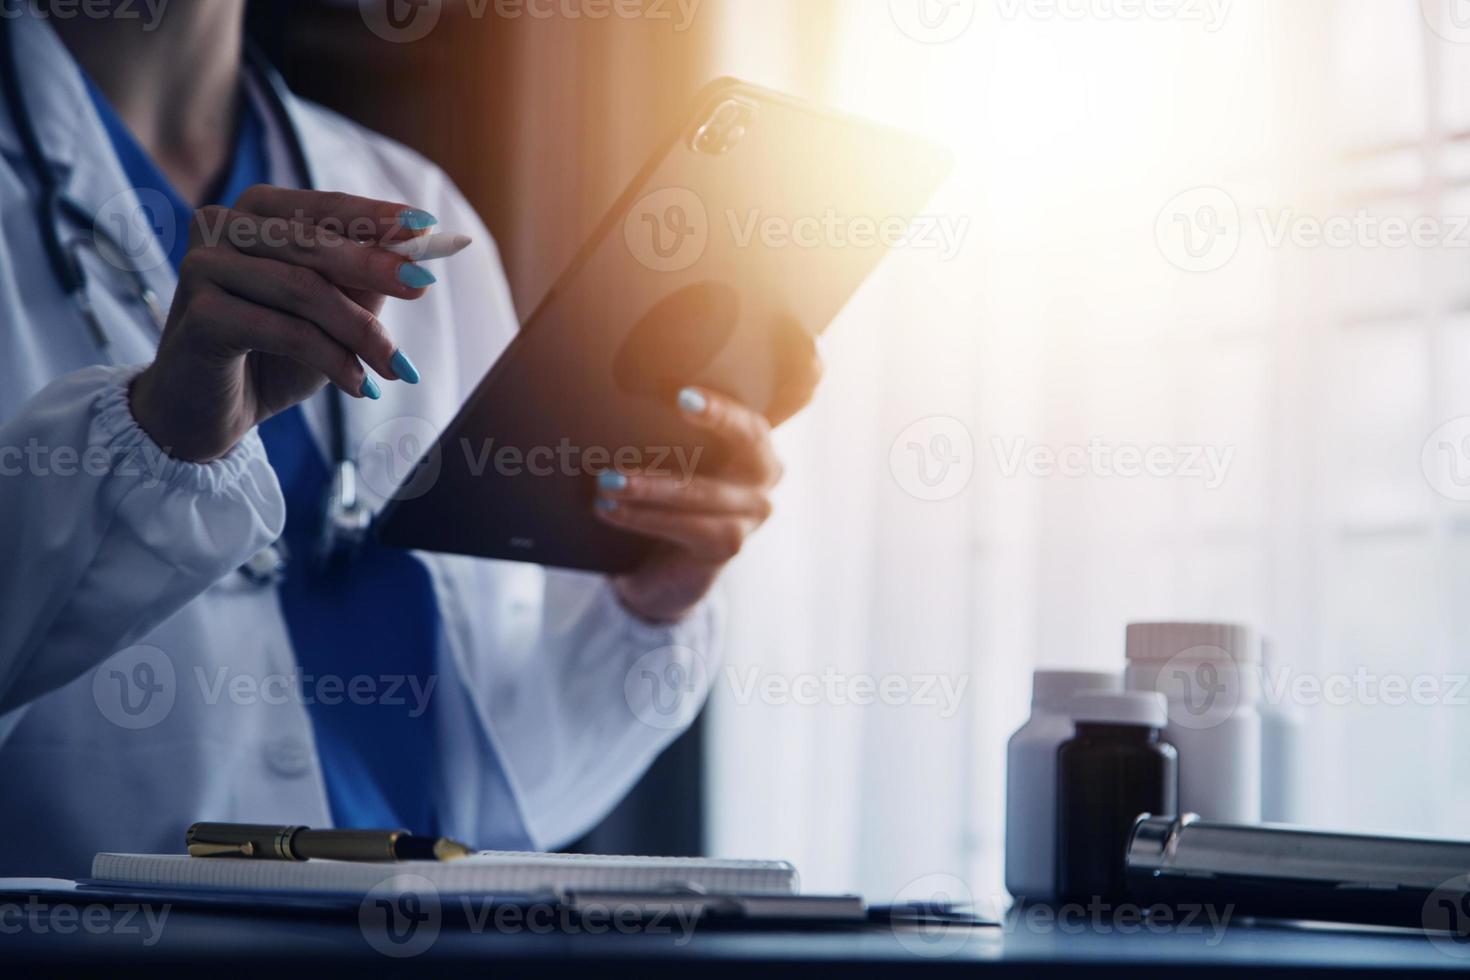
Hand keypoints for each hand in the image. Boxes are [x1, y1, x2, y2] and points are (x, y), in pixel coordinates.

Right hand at [130, 186, 439, 462]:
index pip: (324, 206)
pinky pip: (284, 331)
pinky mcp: (198, 314)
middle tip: (423, 287)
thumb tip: (418, 257)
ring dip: (360, 331)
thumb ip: (365, 282)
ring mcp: (201, 266)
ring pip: (302, 288)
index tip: (428, 226)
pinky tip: (358, 387)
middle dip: (375, 266)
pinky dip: (331, 360)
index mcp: (255, 212)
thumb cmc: (275, 355)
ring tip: (395, 367)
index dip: (377, 216)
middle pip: (312, 241)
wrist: (212, 413)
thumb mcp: (332, 315)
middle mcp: (220, 226)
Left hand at [593, 343, 822, 623]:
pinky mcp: (729, 542)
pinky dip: (642, 517)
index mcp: (751, 431)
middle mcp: (764, 465)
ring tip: (607, 479)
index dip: (797, 365)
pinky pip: (688, 526)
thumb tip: (614, 366)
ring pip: (704, 490)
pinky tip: (609, 509)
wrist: (661, 566)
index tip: (773, 348)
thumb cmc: (661, 490)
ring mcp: (753, 507)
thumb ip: (662, 414)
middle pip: (751, 432)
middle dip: (719, 413)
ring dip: (650, 485)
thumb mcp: (665, 447)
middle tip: (680, 397)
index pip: (789, 391)